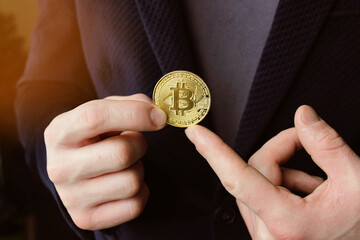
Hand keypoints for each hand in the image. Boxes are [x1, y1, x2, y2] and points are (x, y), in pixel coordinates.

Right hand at [44, 94, 166, 229]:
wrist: (75, 170)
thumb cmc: (95, 136)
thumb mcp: (104, 112)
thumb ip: (129, 104)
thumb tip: (157, 113)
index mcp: (59, 132)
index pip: (95, 117)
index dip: (135, 114)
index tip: (160, 117)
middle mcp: (59, 167)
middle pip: (121, 153)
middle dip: (140, 145)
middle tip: (135, 143)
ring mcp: (71, 197)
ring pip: (132, 181)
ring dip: (139, 169)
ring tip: (125, 165)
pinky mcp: (86, 218)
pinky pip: (134, 205)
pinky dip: (140, 193)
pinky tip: (125, 183)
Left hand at [186, 105, 359, 239]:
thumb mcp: (357, 181)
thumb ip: (327, 144)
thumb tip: (302, 116)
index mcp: (287, 224)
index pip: (238, 179)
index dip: (214, 151)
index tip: (196, 133)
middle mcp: (269, 236)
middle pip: (255, 171)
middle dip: (281, 151)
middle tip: (307, 141)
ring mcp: (265, 238)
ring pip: (256, 183)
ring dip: (284, 171)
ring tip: (317, 181)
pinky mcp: (266, 234)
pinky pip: (260, 198)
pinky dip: (282, 185)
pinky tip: (309, 192)